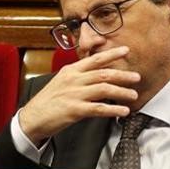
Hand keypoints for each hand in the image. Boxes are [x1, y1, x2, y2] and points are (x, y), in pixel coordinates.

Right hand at [17, 47, 139, 144]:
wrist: (32, 117)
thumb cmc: (48, 101)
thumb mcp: (62, 81)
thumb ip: (79, 76)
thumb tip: (97, 74)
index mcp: (71, 71)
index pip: (95, 59)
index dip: (112, 54)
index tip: (126, 50)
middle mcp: (74, 80)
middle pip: (103, 74)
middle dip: (123, 75)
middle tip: (137, 77)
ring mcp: (74, 94)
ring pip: (104, 89)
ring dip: (122, 92)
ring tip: (134, 95)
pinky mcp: (74, 110)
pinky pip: (98, 108)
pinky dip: (113, 109)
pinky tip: (123, 111)